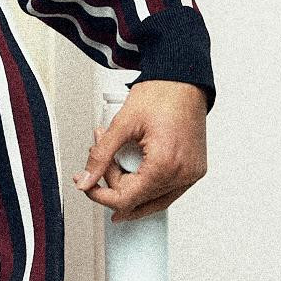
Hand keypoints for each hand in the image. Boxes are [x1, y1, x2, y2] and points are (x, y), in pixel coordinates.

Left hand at [78, 82, 206, 219]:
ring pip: (153, 200)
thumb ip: (101, 155)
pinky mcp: (194, 171)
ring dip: (130, 185)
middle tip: (103, 158)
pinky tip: (135, 170)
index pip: (126, 199)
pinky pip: (168, 191)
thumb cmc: (161, 94)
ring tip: (117, 160)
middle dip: (114, 182)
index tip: (88, 186)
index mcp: (165, 165)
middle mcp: (182, 174)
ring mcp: (191, 174)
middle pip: (138, 200)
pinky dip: (148, 185)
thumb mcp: (123, 123)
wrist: (183, 80)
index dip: (101, 195)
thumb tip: (85, 180)